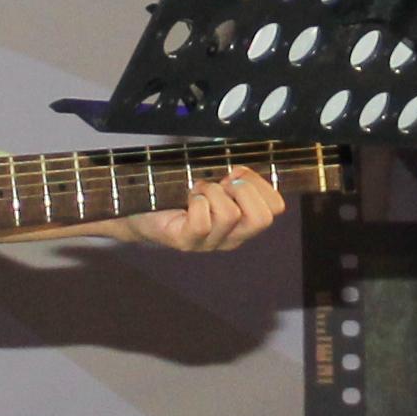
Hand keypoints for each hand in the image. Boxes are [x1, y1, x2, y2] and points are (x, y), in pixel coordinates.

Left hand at [123, 168, 285, 255]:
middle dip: (243, 190)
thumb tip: (241, 171)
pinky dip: (196, 202)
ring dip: (212, 192)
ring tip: (198, 190)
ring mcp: (209, 244)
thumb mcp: (214, 182)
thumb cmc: (178, 193)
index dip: (260, 184)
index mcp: (243, 223)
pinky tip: (187, 199)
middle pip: (262, 219)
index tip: (236, 175)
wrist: (140, 210)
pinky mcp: (186, 241)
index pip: (275, 208)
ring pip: (230, 215)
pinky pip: (203, 222)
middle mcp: (231, 238)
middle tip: (221, 184)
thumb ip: (234, 177)